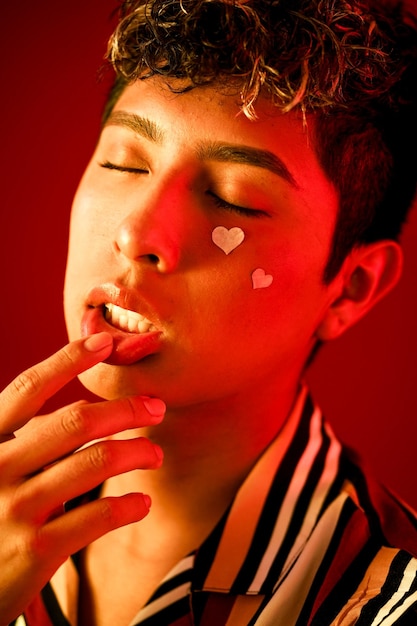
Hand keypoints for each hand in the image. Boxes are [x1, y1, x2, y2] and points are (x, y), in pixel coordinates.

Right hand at [0, 332, 164, 623]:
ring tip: (154, 455)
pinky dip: (128, 505)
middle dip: (126, 409)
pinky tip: (141, 503)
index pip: (29, 388)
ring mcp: (14, 509)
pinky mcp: (34, 550)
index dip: (68, 360)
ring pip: (94, 462)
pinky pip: (97, 516)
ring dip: (137, 453)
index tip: (105, 342)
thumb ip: (31, 439)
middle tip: (156, 408)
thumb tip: (93, 407)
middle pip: (76, 421)